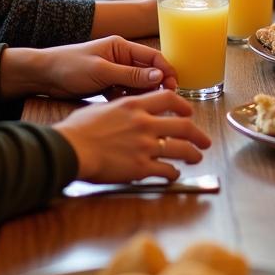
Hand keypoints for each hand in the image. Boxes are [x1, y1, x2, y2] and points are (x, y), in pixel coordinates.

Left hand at [34, 35, 178, 99]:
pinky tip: (129, 110)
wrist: (42, 76)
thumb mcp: (102, 71)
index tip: (174, 87)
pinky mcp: (107, 85)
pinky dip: (129, 101)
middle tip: (163, 102)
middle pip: (148, 71)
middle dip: (157, 85)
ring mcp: (114, 71)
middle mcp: (121, 57)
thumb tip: (159, 76)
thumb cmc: (69, 67)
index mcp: (122, 47)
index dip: (166, 71)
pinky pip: (125, 93)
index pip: (153, 57)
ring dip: (143, 95)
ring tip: (146, 108)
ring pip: (138, 84)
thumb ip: (131, 74)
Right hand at [54, 87, 211, 181]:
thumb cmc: (77, 130)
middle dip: (198, 135)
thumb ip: (119, 109)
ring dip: (193, 154)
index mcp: (134, 106)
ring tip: (196, 158)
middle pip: (184, 126)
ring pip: (181, 149)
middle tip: (204, 141)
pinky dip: (173, 173)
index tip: (188, 113)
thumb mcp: (101, 108)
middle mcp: (145, 123)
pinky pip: (166, 170)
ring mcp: (145, 146)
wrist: (70, 149)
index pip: (169, 99)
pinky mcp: (141, 167)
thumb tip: (121, 113)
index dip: (184, 106)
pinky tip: (173, 175)